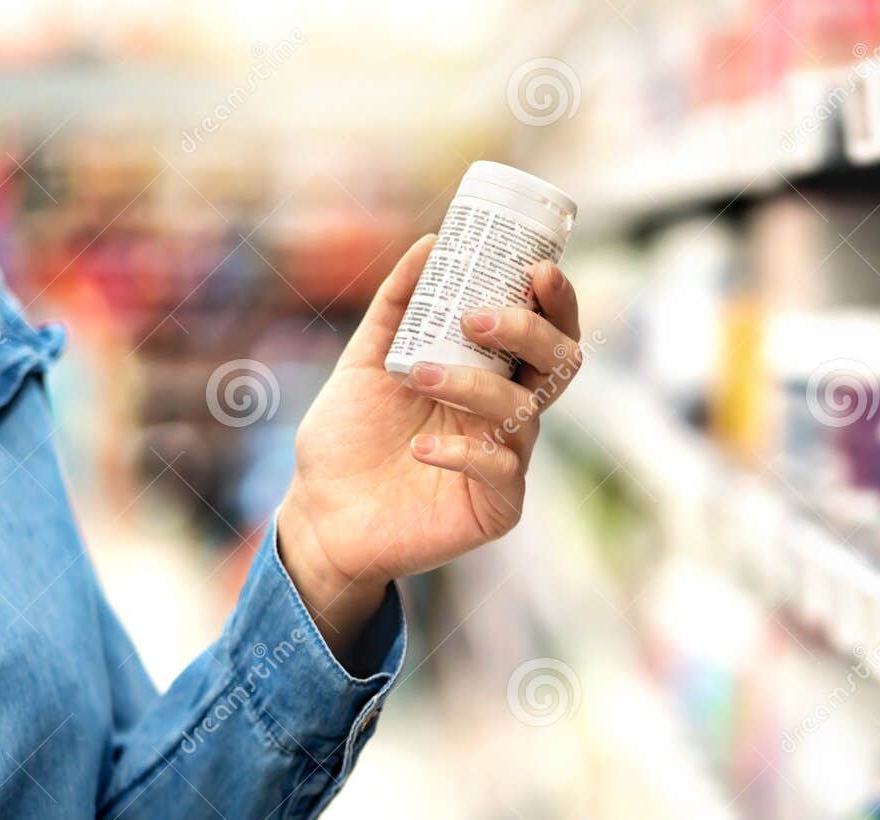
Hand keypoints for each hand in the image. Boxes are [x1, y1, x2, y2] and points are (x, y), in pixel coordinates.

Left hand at [277, 234, 582, 660]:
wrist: (320, 515)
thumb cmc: (348, 441)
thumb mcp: (366, 360)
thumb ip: (396, 305)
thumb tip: (431, 242)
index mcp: (491, 377)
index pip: (546, 333)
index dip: (556, 301)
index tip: (537, 268)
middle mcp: (508, 416)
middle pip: (559, 365)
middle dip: (530, 332)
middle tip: (477, 317)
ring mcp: (507, 461)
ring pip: (523, 411)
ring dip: (472, 384)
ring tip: (416, 374)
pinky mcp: (496, 506)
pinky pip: (500, 469)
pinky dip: (462, 451)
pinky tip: (420, 449)